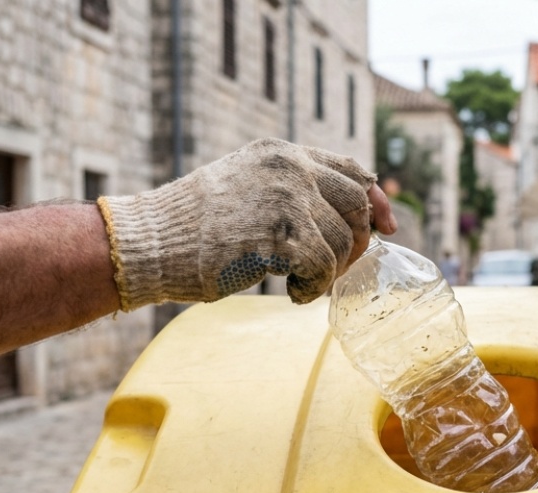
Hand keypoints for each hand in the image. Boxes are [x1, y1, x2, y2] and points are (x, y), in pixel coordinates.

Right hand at [98, 138, 396, 307]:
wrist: (149, 242)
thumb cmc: (193, 228)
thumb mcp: (247, 190)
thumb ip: (290, 192)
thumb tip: (346, 218)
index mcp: (281, 153)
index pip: (352, 169)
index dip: (375, 200)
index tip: (388, 227)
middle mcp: (289, 168)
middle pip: (358, 206)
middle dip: (357, 244)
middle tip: (333, 271)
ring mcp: (286, 198)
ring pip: (345, 242)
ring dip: (330, 273)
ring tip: (301, 284)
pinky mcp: (279, 234)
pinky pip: (324, 268)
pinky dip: (315, 289)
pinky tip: (293, 294)